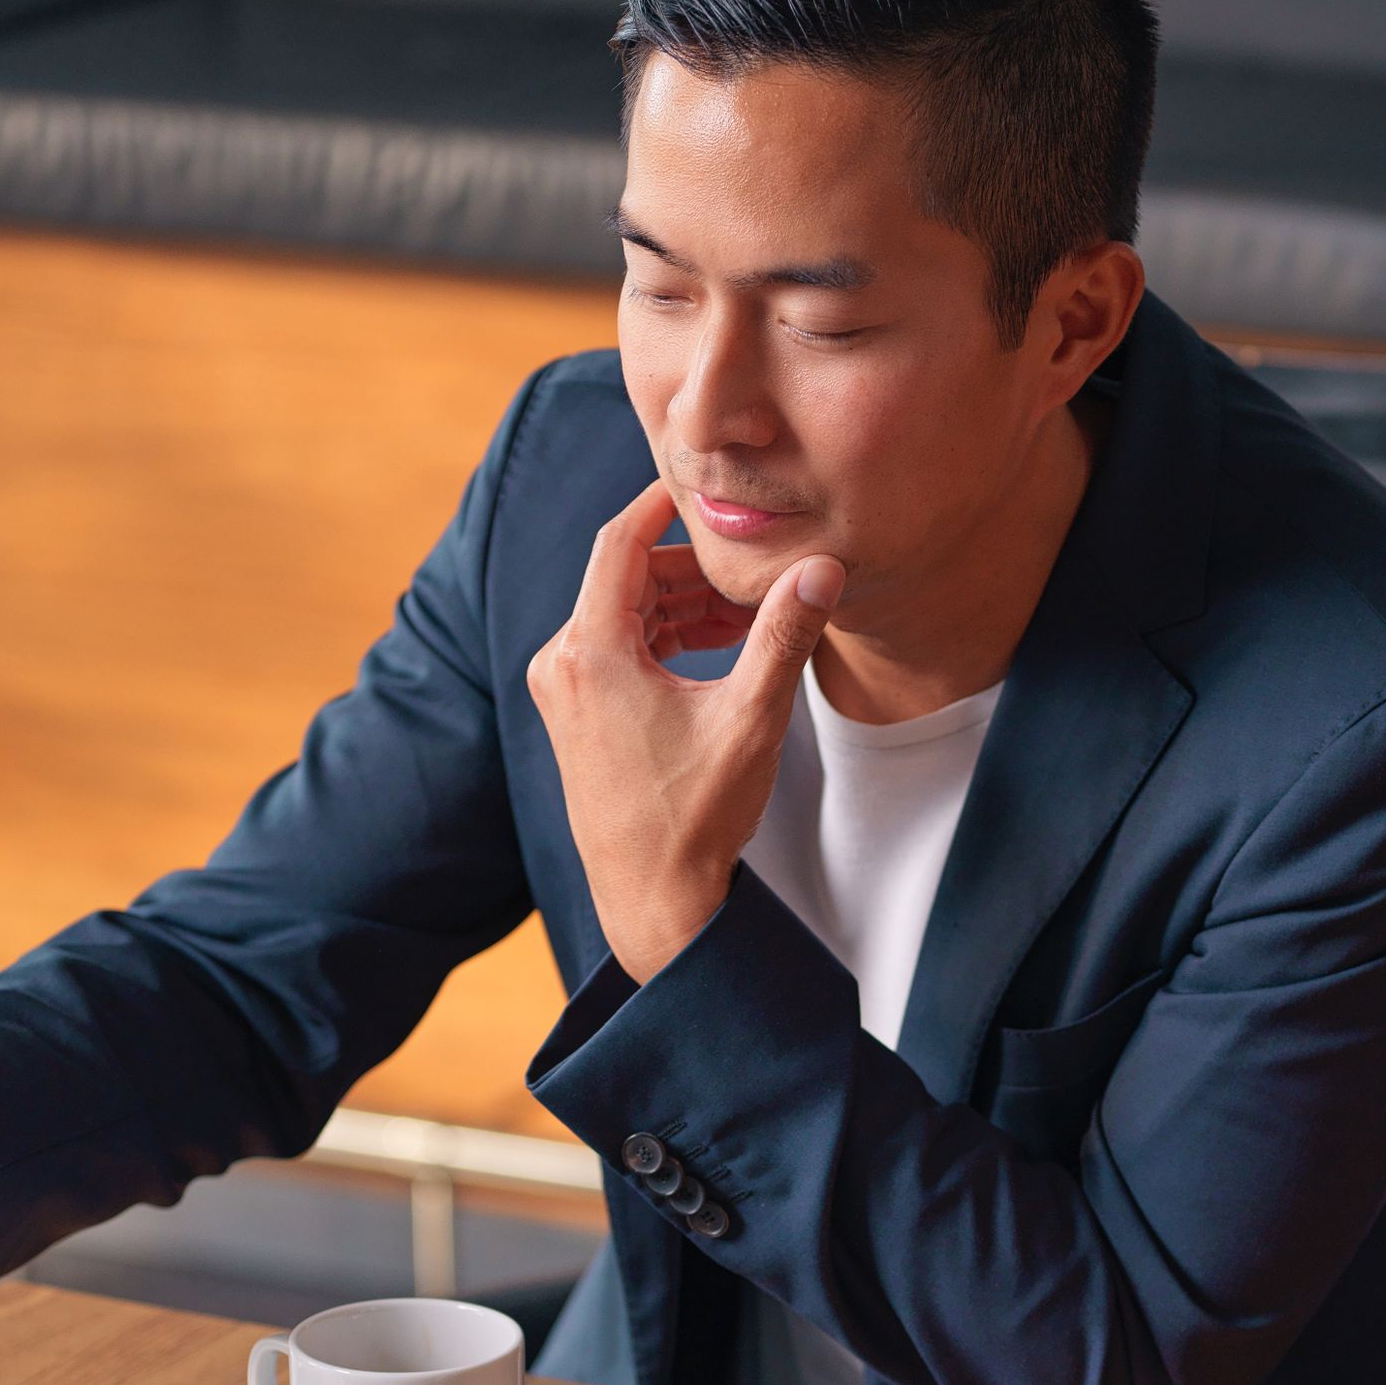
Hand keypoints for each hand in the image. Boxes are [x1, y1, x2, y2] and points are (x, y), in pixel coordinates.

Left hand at [525, 483, 839, 980]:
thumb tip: (822, 570)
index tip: (700, 484)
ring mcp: (564, 693)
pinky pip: (620, 651)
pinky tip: (720, 649)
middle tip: (756, 571)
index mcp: (590, 653)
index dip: (661, 505)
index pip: (620, 543)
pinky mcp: (576, 717)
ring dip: (685, 608)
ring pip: (626, 616)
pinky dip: (667, 640)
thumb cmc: (693, 818)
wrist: (654, 900)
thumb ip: (783, 636)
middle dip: (694, 571)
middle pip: (628, 580)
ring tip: (751, 616)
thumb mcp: (750, 719)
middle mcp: (563, 664)